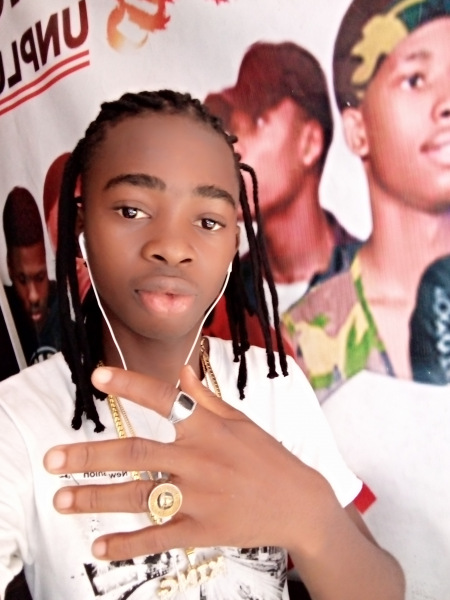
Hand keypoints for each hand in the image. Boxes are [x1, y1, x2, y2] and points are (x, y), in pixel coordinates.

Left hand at [43, 364, 330, 560]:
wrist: (299, 503)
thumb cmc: (268, 457)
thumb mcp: (241, 421)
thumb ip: (206, 398)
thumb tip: (182, 371)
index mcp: (208, 427)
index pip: (164, 399)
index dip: (129, 385)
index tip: (97, 377)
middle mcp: (199, 458)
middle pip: (136, 452)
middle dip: (89, 455)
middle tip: (53, 459)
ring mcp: (199, 495)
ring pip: (138, 495)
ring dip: (96, 497)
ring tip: (62, 498)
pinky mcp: (202, 528)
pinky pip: (158, 536)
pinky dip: (127, 543)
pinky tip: (100, 546)